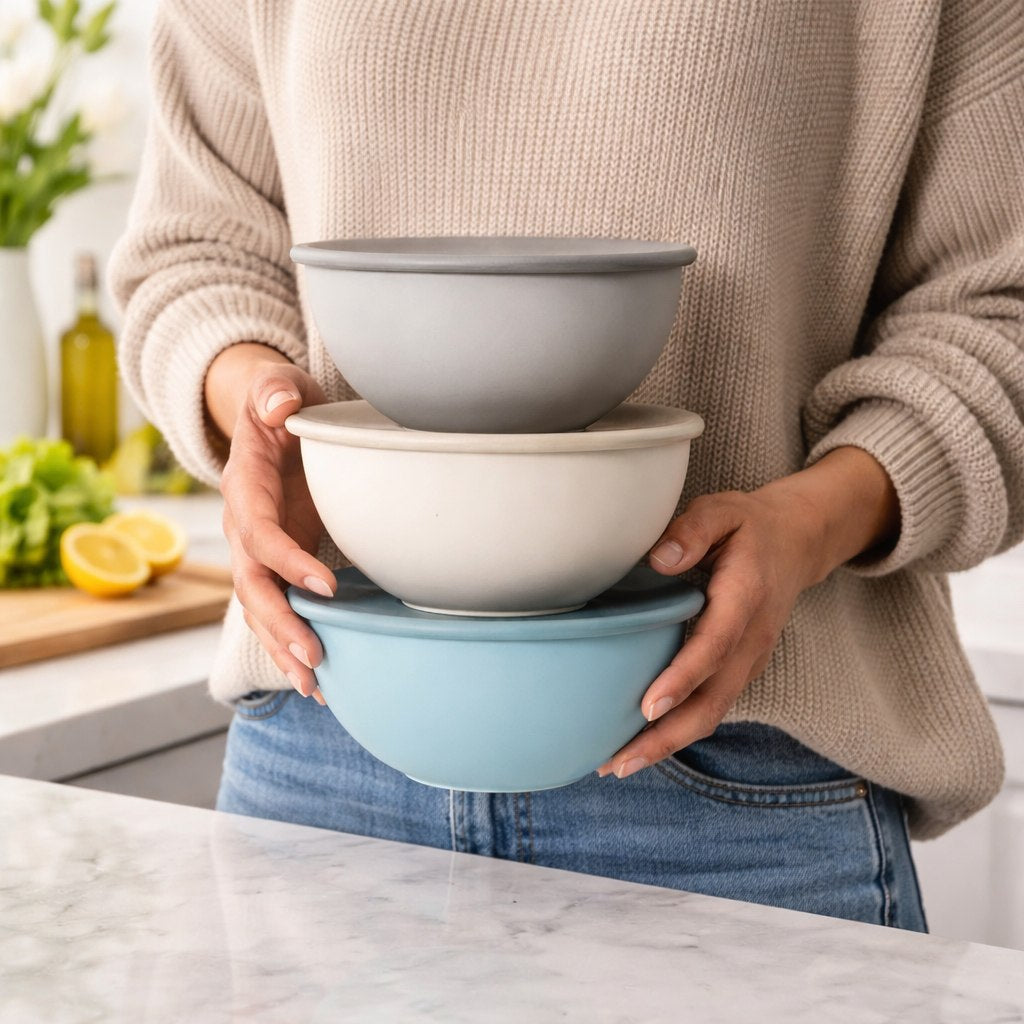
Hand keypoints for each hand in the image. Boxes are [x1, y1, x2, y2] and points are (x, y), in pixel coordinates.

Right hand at [207, 344, 336, 703]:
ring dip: (285, 648)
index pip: (259, 533)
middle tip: (314, 659)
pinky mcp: (275, 565)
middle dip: (281, 625)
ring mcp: (256, 551)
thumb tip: (278, 407)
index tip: (326, 586)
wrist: (271, 421)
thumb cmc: (280, 403)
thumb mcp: (277, 386)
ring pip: (261, 609)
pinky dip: (292, 645)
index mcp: (245, 488)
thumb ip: (276, 391)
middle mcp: (243, 527)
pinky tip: (318, 681)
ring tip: (315, 688)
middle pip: (252, 586)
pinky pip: (277, 610)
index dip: (286, 561)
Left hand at [597, 446, 898, 778]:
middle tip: (617, 761)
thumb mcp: (723, 510)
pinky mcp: (740, 669)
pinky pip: (710, 706)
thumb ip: (692, 530)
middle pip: (713, 700)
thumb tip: (658, 559)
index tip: (648, 707)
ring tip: (616, 764)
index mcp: (746, 597)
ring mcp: (749, 660)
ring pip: (711, 712)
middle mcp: (752, 639)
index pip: (714, 646)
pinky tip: (638, 741)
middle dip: (666, 736)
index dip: (683, 678)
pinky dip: (677, 730)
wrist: (798, 542)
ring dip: (667, 743)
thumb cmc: (749, 527)